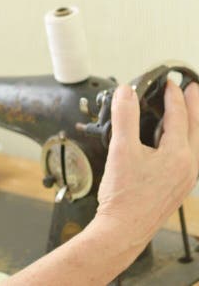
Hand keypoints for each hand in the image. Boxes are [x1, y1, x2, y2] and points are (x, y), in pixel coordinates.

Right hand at [92, 81, 198, 248]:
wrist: (124, 229)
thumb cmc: (124, 196)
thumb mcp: (121, 150)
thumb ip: (125, 117)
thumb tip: (127, 92)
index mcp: (179, 155)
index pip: (179, 116)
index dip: (173, 96)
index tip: (169, 82)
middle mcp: (189, 166)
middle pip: (197, 128)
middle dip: (194, 106)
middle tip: (192, 88)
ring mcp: (186, 178)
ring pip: (196, 143)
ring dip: (193, 123)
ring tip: (189, 110)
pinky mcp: (178, 187)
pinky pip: (191, 156)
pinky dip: (187, 140)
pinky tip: (176, 141)